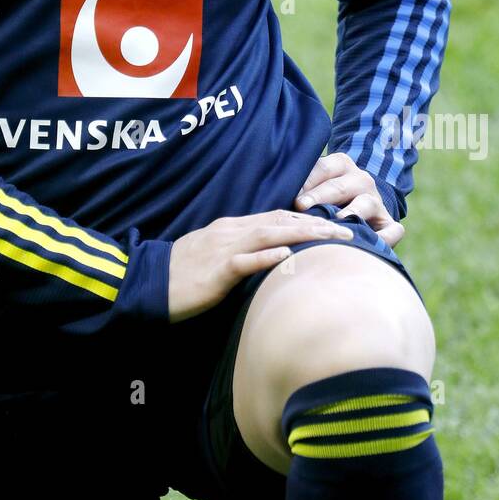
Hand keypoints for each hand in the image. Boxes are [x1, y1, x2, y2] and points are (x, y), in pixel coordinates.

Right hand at [167, 209, 356, 323]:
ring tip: (331, 236)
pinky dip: (267, 256)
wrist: (148, 282)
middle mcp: (231, 232)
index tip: (335, 223)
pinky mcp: (216, 271)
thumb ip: (240, 252)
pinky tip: (288, 256)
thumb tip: (269, 257)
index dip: (308, 218)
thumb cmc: (182, 274)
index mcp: (232, 229)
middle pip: (280, 221)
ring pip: (268, 234)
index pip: (277, 217)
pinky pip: (245, 261)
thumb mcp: (215, 257)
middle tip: (349, 228)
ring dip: (303, 234)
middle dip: (316, 223)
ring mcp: (223, 249)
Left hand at [293, 152, 403, 249]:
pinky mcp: (389, 222)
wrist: (359, 205)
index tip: (289, 193)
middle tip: (301, 206)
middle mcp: (360, 179)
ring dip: (352, 213)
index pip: (321, 168)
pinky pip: (392, 229)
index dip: (305, 180)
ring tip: (338, 222)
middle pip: (340, 186)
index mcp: (340, 164)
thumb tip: (263, 188)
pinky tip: (373, 243)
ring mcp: (376, 200)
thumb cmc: (321, 198)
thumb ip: (296, 185)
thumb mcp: (312, 184)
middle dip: (320, 196)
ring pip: (366, 203)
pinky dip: (386, 236)